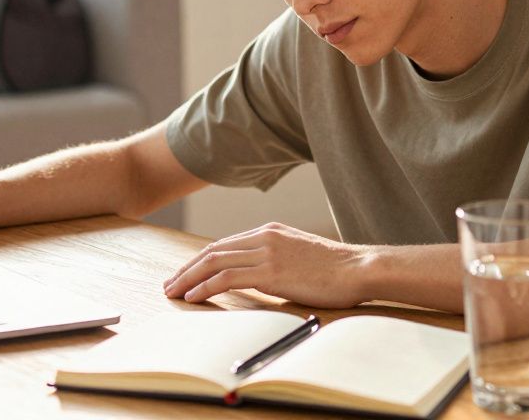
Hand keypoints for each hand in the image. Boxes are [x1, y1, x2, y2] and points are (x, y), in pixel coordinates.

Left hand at [163, 222, 371, 308]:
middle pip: (213, 251)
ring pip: (214, 263)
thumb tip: (255, 277)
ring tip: (173, 292)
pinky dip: (205, 287)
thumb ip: (274, 259)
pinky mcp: (270, 271)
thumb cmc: (335, 269)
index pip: (224, 245)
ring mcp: (266, 252)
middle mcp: (264, 237)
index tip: (185, 274)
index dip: (200, 260)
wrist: (358, 268)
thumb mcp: (298, 255)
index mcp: (269, 231)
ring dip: (189, 278)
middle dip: (187, 269)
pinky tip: (193, 297)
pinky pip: (227, 278)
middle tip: (170, 284)